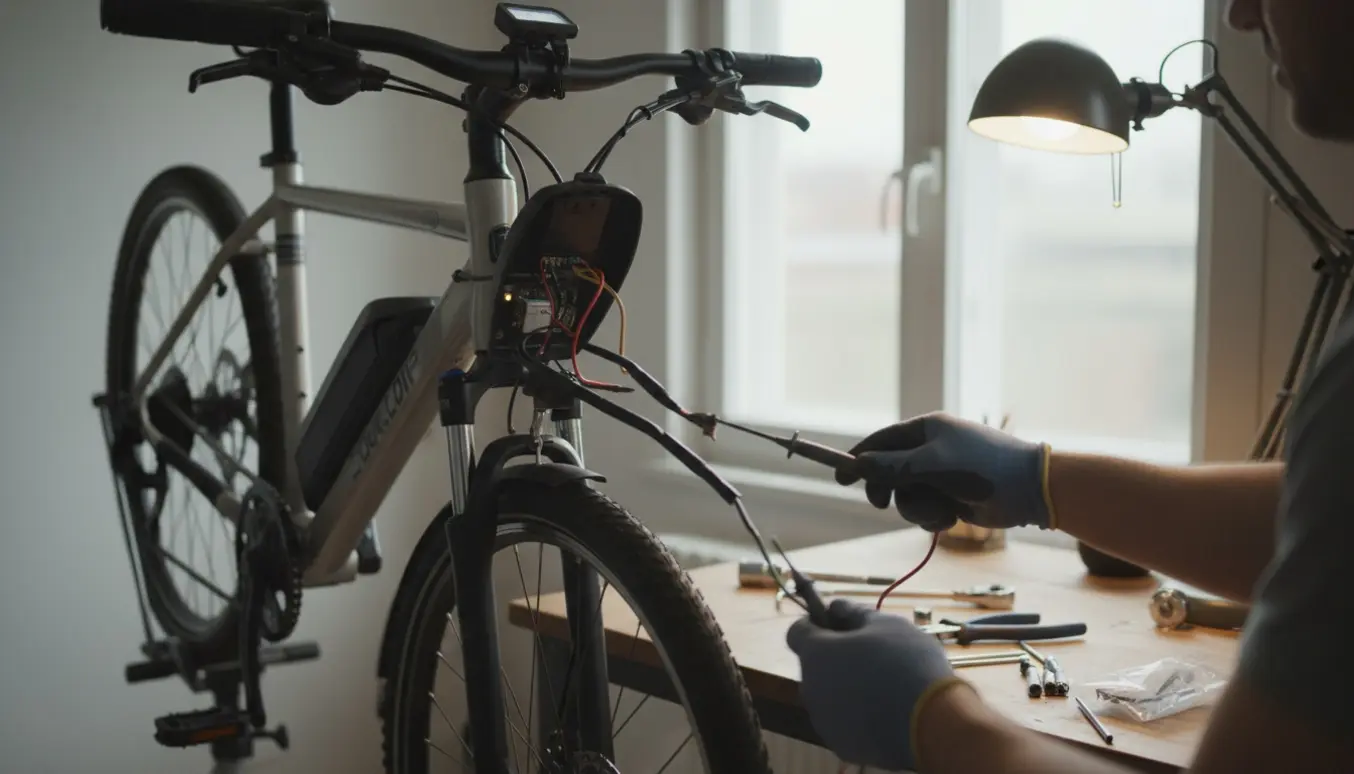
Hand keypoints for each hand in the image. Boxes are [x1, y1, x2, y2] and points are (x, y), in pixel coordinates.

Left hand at [786, 599, 966, 770]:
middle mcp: (810, 687)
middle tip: (869, 654)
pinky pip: (841, 721)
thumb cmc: (907, 662)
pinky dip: (854, 714)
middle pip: (814, 665)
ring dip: (843, 687)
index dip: (816, 624)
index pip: (797, 632)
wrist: (931, 724)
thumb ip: (854, 612)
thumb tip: (835, 606)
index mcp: (816, 653)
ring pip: (827, 695)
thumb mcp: (886, 624)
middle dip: (834, 657)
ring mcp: (823, 719)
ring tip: (881, 685)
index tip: (838, 622)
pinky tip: (883, 711)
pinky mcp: (840, 744)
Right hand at [835, 411, 1054, 530]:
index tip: (840, 477)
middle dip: (890, 490)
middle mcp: (930, 449)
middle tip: (881, 504)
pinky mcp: (950, 496)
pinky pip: (925, 509)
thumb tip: (858, 463)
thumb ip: (893, 465)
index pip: (881, 441)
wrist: (1030, 489)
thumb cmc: (983, 467)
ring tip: (941, 512)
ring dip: (918, 508)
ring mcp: (940, 474)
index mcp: (926, 429)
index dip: (859, 458)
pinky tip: (953, 517)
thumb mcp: (933, 464)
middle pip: (889, 471)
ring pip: (906, 496)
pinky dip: (934, 516)